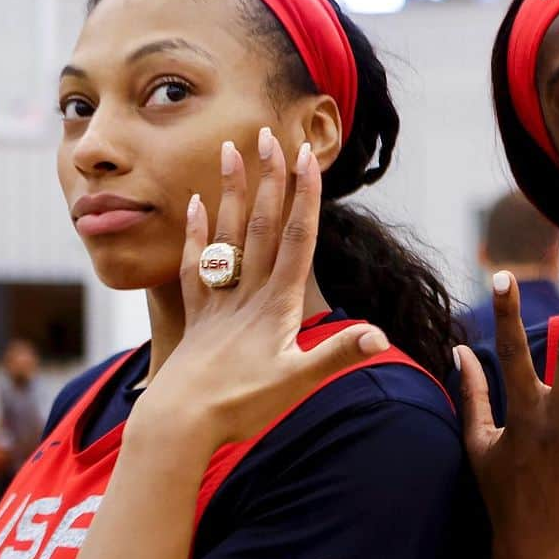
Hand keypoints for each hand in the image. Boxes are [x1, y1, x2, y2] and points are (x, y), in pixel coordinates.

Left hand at [134, 131, 386, 449]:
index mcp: (277, 305)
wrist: (178, 425)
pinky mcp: (197, 317)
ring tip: (230, 149)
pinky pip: (196, 265)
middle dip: (269, 179)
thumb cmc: (240, 407)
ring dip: (232, 192)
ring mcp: (219, 303)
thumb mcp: (298, 383)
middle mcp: (247, 294)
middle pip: (261, 226)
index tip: (306, 157)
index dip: (303, 197)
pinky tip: (196, 205)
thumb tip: (380, 334)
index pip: (295, 240)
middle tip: (270, 134)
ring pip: (227, 236)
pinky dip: (198, 233)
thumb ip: (338, 355)